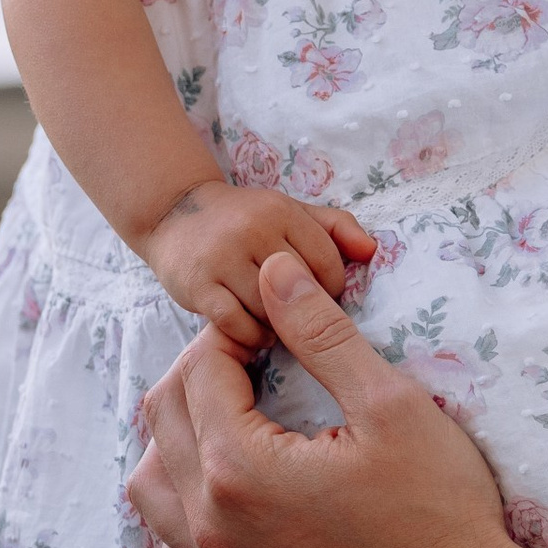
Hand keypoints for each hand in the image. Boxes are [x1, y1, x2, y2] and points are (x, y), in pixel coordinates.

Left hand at [129, 248, 534, 547]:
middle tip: (257, 356)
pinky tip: (230, 488)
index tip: (274, 324)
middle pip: (162, 418)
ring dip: (177, 437)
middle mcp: (211, 527)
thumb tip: (274, 271)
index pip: (201, 370)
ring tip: (234, 415)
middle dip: (202, 371)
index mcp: (241, 470)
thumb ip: (322, 334)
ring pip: (150, 486)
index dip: (234, 332)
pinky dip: (182, 505)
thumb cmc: (443, 512)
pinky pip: (171, 547)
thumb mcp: (391, 405)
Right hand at [139, 181, 378, 360]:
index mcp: (281, 211)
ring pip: (271, 313)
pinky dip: (253, 337)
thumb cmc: (246, 220)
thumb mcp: (292, 212)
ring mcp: (222, 258)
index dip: (333, 288)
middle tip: (302, 316)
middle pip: (301, 290)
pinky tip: (256, 332)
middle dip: (308, 309)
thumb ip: (337, 227)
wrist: (175, 213)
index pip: (328, 262)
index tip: (323, 296)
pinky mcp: (197, 287)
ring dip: (281, 327)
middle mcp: (252, 230)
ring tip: (279, 325)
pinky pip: (238, 326)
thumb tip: (372, 251)